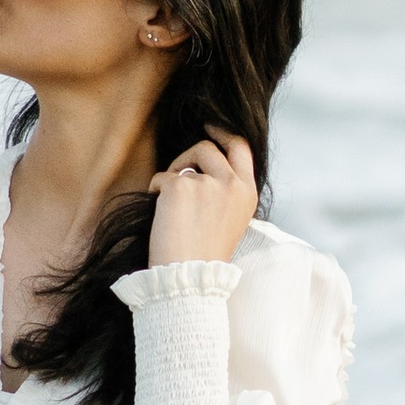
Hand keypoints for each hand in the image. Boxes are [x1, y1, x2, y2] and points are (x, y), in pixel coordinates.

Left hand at [146, 128, 258, 268]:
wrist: (189, 277)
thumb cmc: (203, 254)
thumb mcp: (230, 218)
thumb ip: (225, 190)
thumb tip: (201, 166)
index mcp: (248, 192)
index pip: (240, 147)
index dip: (223, 133)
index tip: (210, 127)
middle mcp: (232, 184)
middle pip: (209, 147)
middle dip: (190, 155)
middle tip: (178, 171)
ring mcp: (208, 183)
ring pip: (184, 160)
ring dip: (173, 175)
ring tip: (170, 203)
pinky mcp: (181, 186)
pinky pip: (162, 177)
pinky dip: (156, 192)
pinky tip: (161, 214)